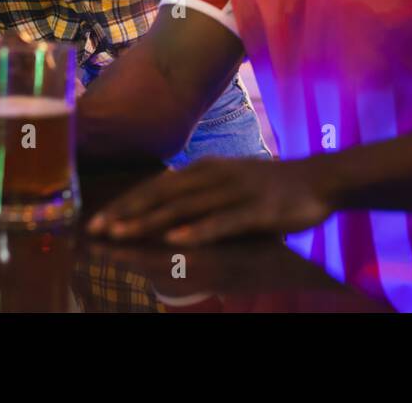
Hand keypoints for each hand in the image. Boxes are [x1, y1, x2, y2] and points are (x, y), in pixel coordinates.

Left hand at [86, 157, 334, 245]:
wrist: (317, 180)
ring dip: (150, 221)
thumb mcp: (227, 182)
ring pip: (185, 208)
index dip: (126, 202)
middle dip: (127, 212)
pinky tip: (175, 241)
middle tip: (94, 229)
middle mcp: (214, 175)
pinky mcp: (255, 208)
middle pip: (162, 195)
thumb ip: (198, 192)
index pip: (156, 186)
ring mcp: (234, 191)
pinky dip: (196, 231)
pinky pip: (221, 222)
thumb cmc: (268, 185)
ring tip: (120, 234)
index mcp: (205, 169)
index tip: (96, 219)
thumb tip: (162, 206)